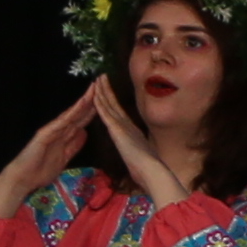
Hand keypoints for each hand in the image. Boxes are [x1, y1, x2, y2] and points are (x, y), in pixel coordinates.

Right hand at [0, 82, 106, 213]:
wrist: (23, 179)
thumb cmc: (41, 171)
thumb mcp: (64, 158)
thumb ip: (74, 145)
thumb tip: (84, 133)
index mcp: (64, 136)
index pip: (81, 121)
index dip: (93, 111)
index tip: (105, 101)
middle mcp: (58, 131)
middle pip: (78, 114)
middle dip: (90, 101)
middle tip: (102, 87)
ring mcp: (51, 131)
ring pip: (70, 115)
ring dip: (81, 103)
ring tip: (92, 90)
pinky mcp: (44, 135)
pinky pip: (59, 124)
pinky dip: (69, 115)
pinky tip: (78, 107)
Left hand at [82, 76, 183, 206]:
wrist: (151, 171)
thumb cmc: (147, 169)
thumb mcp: (141, 157)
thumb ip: (138, 151)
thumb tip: (140, 154)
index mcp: (131, 131)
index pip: (118, 112)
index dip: (112, 99)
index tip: (107, 88)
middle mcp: (126, 125)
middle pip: (113, 104)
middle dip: (107, 90)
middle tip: (102, 76)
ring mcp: (122, 126)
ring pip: (109, 105)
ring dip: (102, 91)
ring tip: (98, 78)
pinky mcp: (117, 130)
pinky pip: (106, 113)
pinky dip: (100, 103)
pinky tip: (94, 94)